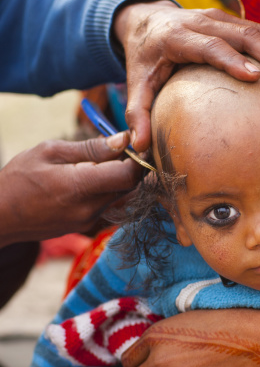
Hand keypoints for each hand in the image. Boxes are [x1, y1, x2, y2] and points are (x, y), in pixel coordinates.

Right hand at [0, 133, 140, 246]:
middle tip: (123, 148)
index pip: (128, 175)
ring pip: (121, 196)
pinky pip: (109, 204)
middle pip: (129, 186)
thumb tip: (122, 140)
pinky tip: (93, 177)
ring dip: (120, 178)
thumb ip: (90, 148)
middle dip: (132, 166)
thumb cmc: (19, 178)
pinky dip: (109, 189)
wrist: (1, 216)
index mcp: (79, 187)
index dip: (139, 158)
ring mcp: (89, 221)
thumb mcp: (50, 152)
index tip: (136, 143)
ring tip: (103, 161)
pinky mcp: (87, 226)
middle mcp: (89, 208)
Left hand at [113, 1, 259, 150]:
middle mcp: (201, 21)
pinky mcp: (231, 21)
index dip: (231, 59)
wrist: (145, 21)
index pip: (209, 45)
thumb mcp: (135, 84)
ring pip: (257, 30)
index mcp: (177, 36)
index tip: (254, 76)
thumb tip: (138, 147)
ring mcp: (219, 18)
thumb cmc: (143, 58)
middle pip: (242, 34)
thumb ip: (136, 114)